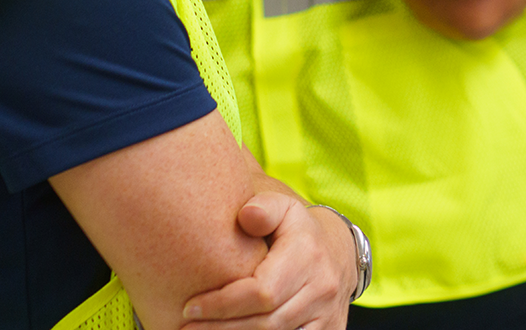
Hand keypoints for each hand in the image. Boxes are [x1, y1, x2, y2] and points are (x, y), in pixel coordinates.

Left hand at [179, 193, 354, 329]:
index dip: (223, 304)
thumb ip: (264, 207)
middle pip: (266, 322)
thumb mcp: (284, 208)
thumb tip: (247, 215)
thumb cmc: (297, 232)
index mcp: (307, 255)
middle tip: (186, 328)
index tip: (189, 308)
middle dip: (221, 328)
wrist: (339, 254)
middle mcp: (322, 287)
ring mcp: (327, 314)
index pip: (262, 291)